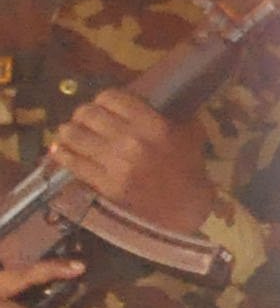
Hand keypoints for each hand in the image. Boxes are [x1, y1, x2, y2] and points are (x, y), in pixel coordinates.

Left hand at [46, 90, 210, 243]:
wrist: (186, 210)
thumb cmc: (189, 172)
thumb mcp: (190, 137)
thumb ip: (172, 115)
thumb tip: (151, 100)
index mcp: (155, 126)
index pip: (112, 98)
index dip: (103, 100)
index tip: (104, 106)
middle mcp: (132, 141)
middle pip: (88, 113)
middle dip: (83, 115)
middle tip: (85, 121)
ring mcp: (116, 163)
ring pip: (73, 134)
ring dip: (68, 132)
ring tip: (70, 134)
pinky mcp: (105, 183)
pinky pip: (72, 161)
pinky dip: (62, 153)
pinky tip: (61, 150)